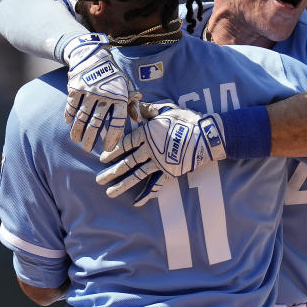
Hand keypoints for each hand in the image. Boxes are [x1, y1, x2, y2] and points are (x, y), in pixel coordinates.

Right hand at [62, 34, 140, 151]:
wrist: (92, 54)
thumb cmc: (112, 75)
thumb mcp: (126, 86)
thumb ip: (132, 104)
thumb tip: (138, 121)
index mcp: (120, 97)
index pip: (118, 122)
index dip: (113, 137)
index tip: (107, 148)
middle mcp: (104, 95)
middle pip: (96, 123)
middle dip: (90, 139)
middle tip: (87, 149)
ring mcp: (89, 91)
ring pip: (82, 117)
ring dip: (78, 131)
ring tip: (77, 140)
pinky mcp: (75, 87)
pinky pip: (71, 107)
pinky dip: (69, 117)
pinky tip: (69, 124)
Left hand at [97, 102, 226, 205]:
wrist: (207, 135)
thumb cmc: (187, 119)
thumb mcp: (166, 109)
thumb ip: (149, 109)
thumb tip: (136, 104)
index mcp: (147, 134)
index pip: (125, 144)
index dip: (113, 151)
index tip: (102, 159)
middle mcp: (150, 150)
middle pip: (127, 162)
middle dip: (112, 171)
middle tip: (98, 179)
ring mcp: (160, 163)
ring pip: (137, 175)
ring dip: (123, 185)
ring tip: (109, 193)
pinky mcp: (170, 172)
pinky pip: (156, 185)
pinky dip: (147, 194)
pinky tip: (136, 202)